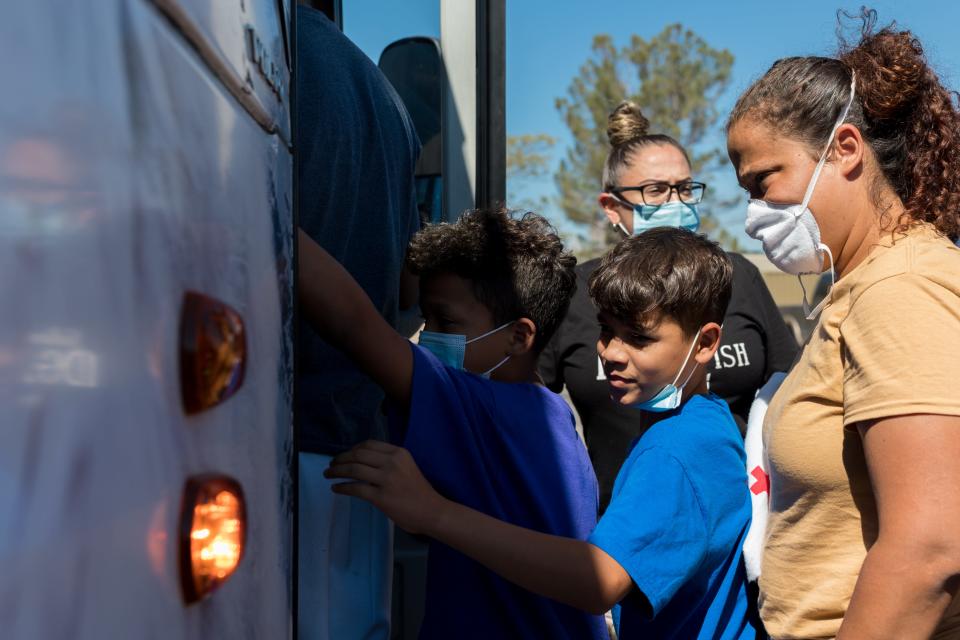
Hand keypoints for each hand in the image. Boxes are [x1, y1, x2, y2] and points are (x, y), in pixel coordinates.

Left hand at [324, 440, 445, 534]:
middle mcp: (392, 462)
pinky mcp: (381, 497)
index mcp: (399, 453)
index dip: (352, 449)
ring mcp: (386, 479)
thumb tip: (363, 462)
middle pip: (358, 455)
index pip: (369, 445)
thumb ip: (389, 462)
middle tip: (332, 464)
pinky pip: (355, 489)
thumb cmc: (420, 491)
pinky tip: (336, 488)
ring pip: (354, 470)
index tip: (345, 455)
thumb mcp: (407, 467)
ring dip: (337, 471)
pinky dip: (342, 488)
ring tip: (328, 474)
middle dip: (341, 458)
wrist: (433, 511)